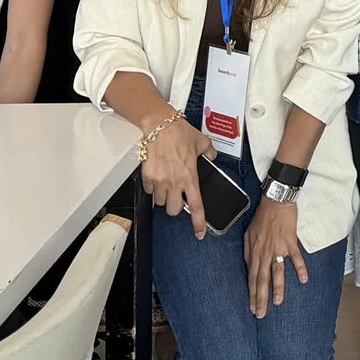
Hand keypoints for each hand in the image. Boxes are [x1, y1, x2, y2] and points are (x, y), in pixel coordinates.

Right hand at [141, 112, 215, 235]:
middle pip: (174, 210)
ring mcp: (159, 181)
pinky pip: (149, 191)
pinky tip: (157, 176)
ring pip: (160, 203)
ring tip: (167, 183)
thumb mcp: (202, 142)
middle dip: (176, 206)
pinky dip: (152, 188)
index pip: (196, 205)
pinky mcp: (147, 177)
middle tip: (178, 195)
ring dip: (164, 197)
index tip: (199, 233)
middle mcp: (175, 182)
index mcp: (191, 177)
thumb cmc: (180, 133)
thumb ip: (209, 152)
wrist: (160, 125)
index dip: (198, 222)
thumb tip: (212, 156)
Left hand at [244, 197, 308, 316]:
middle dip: (261, 298)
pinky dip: (300, 268)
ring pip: (277, 272)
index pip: (251, 277)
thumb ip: (248, 252)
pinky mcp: (290, 242)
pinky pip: (295, 257)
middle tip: (261, 313)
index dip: (251, 293)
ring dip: (278, 288)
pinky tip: (303, 280)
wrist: (275, 201)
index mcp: (254, 251)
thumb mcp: (248, 233)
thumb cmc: (262, 216)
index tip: (252, 307)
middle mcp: (265, 252)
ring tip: (278, 302)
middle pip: (262, 279)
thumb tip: (248, 265)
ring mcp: (278, 248)